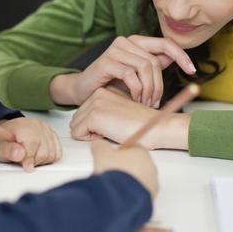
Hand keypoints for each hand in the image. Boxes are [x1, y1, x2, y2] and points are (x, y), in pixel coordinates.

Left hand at [0, 118, 61, 171]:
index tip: (25, 166)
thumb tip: (19, 154)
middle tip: (24, 159)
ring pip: (52, 154)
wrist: (8, 132)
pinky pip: (58, 152)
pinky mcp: (53, 135)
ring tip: (31, 156)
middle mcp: (37, 126)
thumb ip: (8, 151)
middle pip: (44, 152)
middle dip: (34, 160)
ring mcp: (47, 130)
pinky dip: (49, 157)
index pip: (33, 146)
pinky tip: (39, 155)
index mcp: (24, 127)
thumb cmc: (4, 140)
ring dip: (42, 160)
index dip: (29, 159)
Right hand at [50, 35, 194, 106]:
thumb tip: (171, 59)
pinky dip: (137, 89)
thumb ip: (152, 66)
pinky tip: (134, 98)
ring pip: (145, 67)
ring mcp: (115, 50)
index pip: (165, 44)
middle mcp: (125, 42)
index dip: (181, 56)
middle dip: (159, 85)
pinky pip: (131, 75)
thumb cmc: (110, 84)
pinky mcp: (106, 62)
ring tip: (145, 102)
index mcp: (135, 42)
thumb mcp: (136, 76)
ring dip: (149, 89)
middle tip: (154, 102)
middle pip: (155, 61)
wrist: (82, 91)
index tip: (192, 71)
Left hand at [70, 87, 190, 149]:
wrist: (157, 127)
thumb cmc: (144, 124)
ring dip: (90, 134)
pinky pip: (77, 133)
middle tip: (114, 129)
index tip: (116, 124)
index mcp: (105, 91)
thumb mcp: (121, 111)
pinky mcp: (94, 115)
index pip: (84, 112)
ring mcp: (95, 103)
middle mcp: (98, 94)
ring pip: (75, 126)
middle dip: (90, 129)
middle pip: (77, 118)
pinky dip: (90, 140)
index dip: (96, 125)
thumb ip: (106, 112)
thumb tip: (90, 123)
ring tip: (112, 130)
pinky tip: (109, 133)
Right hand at [91, 139, 158, 198]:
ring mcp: (152, 183)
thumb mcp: (101, 153)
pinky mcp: (150, 197)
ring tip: (114, 185)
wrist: (122, 197)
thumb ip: (101, 146)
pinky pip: (139, 192)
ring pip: (139, 179)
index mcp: (142, 153)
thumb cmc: (114, 172)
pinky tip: (120, 194)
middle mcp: (150, 167)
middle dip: (125, 167)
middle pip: (137, 163)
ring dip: (128, 180)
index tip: (112, 157)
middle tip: (111, 172)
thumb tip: (99, 145)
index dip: (121, 151)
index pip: (133, 147)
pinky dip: (131, 192)